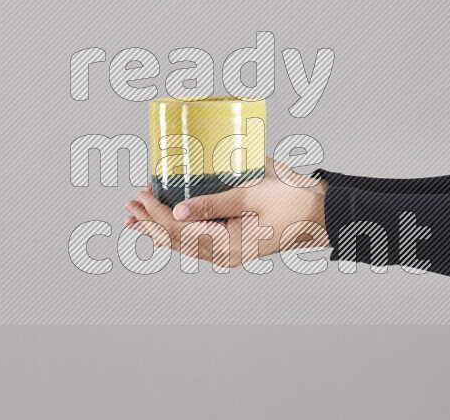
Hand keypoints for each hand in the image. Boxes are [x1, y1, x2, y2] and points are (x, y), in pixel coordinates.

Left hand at [124, 157, 329, 267]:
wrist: (321, 212)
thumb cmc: (292, 200)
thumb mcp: (250, 195)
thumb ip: (212, 202)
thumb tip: (177, 212)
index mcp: (228, 245)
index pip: (179, 230)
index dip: (155, 213)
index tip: (140, 195)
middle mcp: (225, 254)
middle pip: (177, 240)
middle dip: (150, 222)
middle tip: (128, 205)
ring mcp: (230, 251)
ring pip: (185, 242)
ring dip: (160, 228)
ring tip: (137, 218)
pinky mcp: (235, 242)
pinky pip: (198, 240)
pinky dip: (178, 232)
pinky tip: (167, 228)